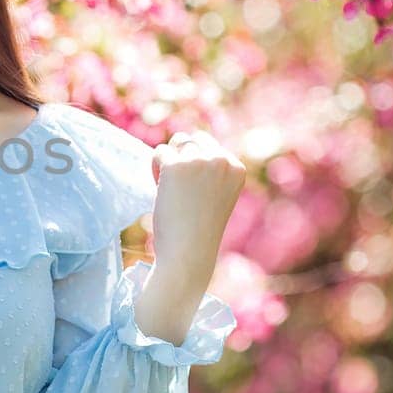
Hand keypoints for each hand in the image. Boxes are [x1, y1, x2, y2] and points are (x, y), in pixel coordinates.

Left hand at [148, 130, 244, 279]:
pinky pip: (159, 152)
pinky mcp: (175, 166)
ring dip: (168, 161)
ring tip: (169, 188)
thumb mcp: (217, 195)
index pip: (211, 147)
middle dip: (182, 157)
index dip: (197, 165)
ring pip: (176, 143)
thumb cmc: (199, 230)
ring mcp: (199, 161)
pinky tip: (160, 188)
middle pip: (193, 140)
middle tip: (179, 188)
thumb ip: (212, 171)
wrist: (189, 252)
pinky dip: (155, 167)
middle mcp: (221, 160)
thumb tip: (187, 140)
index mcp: (237, 168)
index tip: (195, 190)